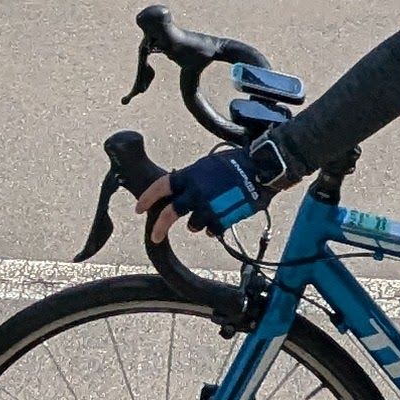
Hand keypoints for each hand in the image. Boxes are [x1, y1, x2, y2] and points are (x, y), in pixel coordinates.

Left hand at [141, 139, 283, 238]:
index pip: (161, 187)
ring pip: (193, 225)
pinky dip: (212, 228)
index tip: (138, 209)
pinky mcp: (223, 220)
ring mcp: (209, 208)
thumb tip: (180, 189)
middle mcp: (195, 193)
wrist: (261, 170)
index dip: (147, 199)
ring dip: (196, 223)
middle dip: (160, 227)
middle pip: (171, 214)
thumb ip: (191, 178)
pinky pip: (211, 230)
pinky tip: (219, 219)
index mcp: (189, 176)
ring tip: (206, 215)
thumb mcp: (207, 165)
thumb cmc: (235, 162)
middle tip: (155, 236)